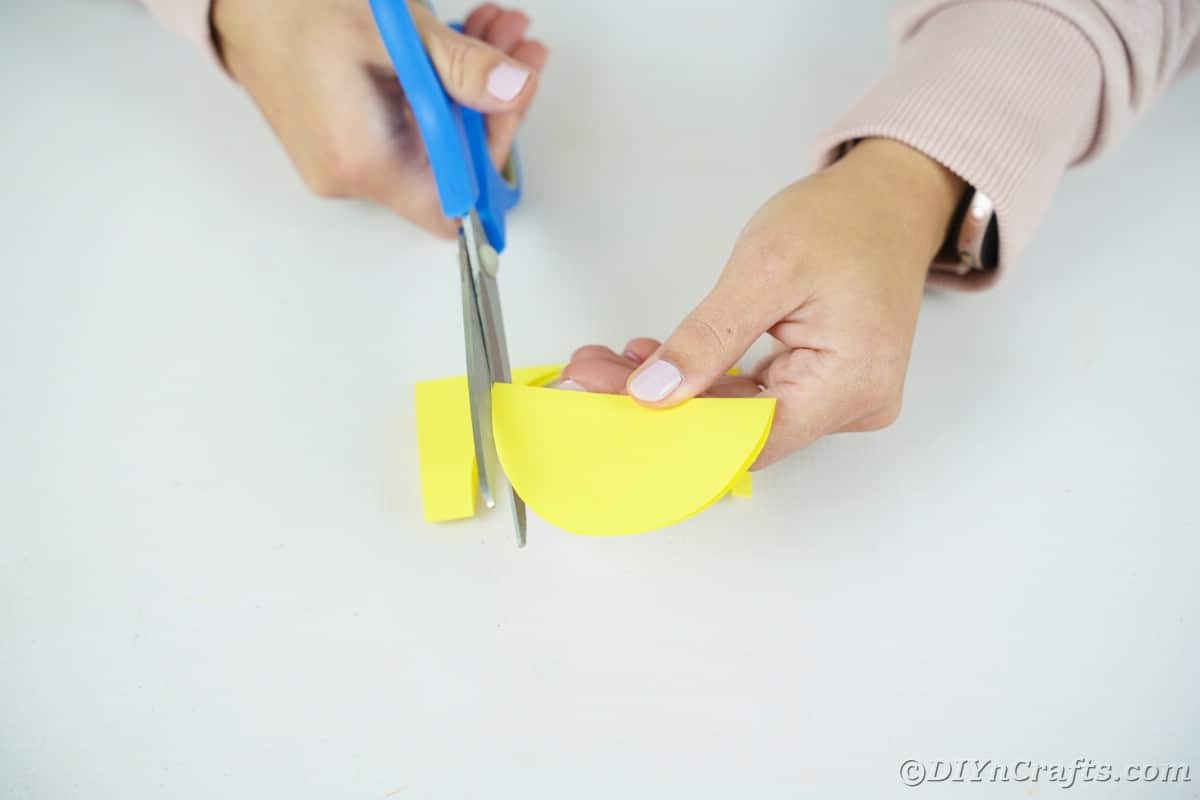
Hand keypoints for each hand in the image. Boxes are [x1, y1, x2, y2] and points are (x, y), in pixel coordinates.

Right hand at [213, 0, 547, 236]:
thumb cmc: (291, 3)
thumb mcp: (393, 30)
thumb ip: (460, 67)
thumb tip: (514, 89)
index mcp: (362, 161)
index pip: (453, 202)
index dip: (493, 153)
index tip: (513, 95)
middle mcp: (351, 175)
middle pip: (451, 165)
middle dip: (492, 102)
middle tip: (516, 47)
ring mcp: (344, 160)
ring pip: (434, 138)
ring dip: (471, 85)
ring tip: (491, 29)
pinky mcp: (342, 138)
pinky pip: (407, 125)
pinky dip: (438, 87)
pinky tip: (454, 41)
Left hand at [561, 139, 964, 468]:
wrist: (889, 197)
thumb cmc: (845, 220)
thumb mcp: (766, 268)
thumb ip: (708, 336)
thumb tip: (655, 391)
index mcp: (851, 384)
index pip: (746, 439)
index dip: (672, 432)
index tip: (607, 407)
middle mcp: (851, 405)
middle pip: (736, 428)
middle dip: (660, 404)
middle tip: (589, 375)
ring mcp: (837, 397)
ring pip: (737, 412)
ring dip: (675, 389)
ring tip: (608, 363)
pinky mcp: (819, 383)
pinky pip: (752, 395)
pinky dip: (703, 376)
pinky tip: (655, 359)